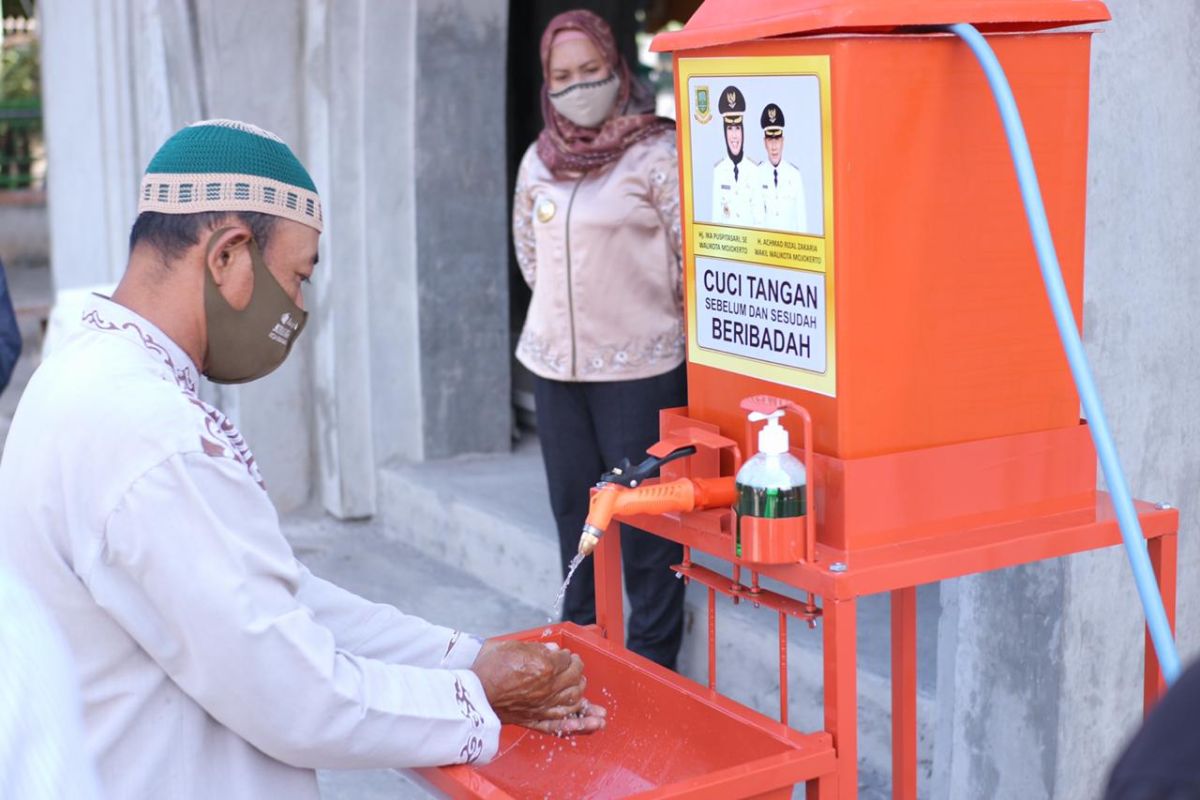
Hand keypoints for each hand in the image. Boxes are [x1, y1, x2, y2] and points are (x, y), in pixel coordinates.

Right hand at [471, 640, 605, 733]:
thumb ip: (538, 648)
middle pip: (575, 679)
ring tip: (592, 702)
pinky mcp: (534, 719)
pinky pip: (559, 725)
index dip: (569, 657)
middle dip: (578, 673)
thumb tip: (554, 650)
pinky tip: (590, 725)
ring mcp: (542, 705)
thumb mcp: (513, 646)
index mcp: (544, 665)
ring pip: (574, 702)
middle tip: (575, 670)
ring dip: (585, 700)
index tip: (566, 657)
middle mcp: (548, 686)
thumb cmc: (488, 666)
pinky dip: (576, 726)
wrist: (469, 691)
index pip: (568, 660)